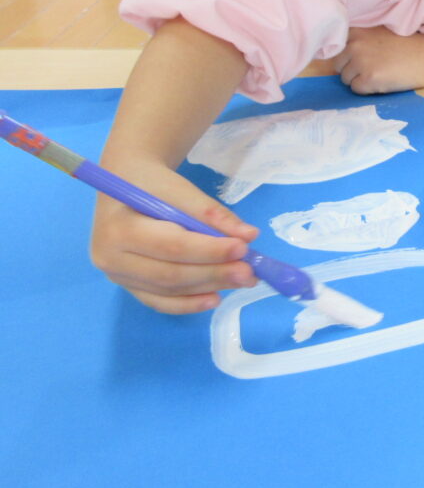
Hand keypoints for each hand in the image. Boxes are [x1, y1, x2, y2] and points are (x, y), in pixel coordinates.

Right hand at [89, 158, 258, 313]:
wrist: (126, 184)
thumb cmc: (152, 184)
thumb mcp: (181, 188)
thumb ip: (212, 213)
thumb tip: (248, 235)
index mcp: (118, 228)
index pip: (172, 246)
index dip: (210, 250)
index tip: (243, 248)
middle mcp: (110, 258)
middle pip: (170, 274)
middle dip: (214, 274)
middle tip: (250, 272)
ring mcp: (117, 277)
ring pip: (168, 291)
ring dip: (208, 287)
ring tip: (242, 280)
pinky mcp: (128, 286)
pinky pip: (160, 302)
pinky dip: (189, 304)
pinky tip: (215, 298)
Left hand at [334, 26, 423, 94]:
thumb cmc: (406, 45)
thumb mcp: (378, 33)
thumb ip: (359, 39)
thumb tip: (342, 55)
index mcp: (356, 31)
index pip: (338, 49)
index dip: (349, 56)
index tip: (362, 58)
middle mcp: (354, 45)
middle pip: (339, 65)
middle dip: (352, 69)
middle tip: (373, 68)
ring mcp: (360, 62)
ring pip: (346, 79)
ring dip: (359, 80)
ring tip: (380, 74)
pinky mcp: (368, 79)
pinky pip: (356, 89)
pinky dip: (367, 89)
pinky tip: (382, 81)